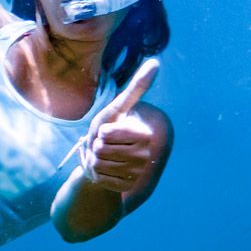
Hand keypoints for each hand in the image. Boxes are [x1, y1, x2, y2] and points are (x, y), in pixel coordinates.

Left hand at [76, 59, 160, 192]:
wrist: (106, 158)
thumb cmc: (110, 128)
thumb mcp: (118, 108)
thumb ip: (137, 87)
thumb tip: (156, 62)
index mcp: (146, 136)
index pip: (108, 133)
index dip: (101, 131)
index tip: (108, 132)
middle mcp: (146, 157)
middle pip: (102, 149)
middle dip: (96, 145)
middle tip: (103, 146)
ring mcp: (136, 174)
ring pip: (99, 164)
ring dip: (95, 160)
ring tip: (103, 157)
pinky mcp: (125, 187)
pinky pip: (100, 179)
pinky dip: (96, 174)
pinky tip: (104, 171)